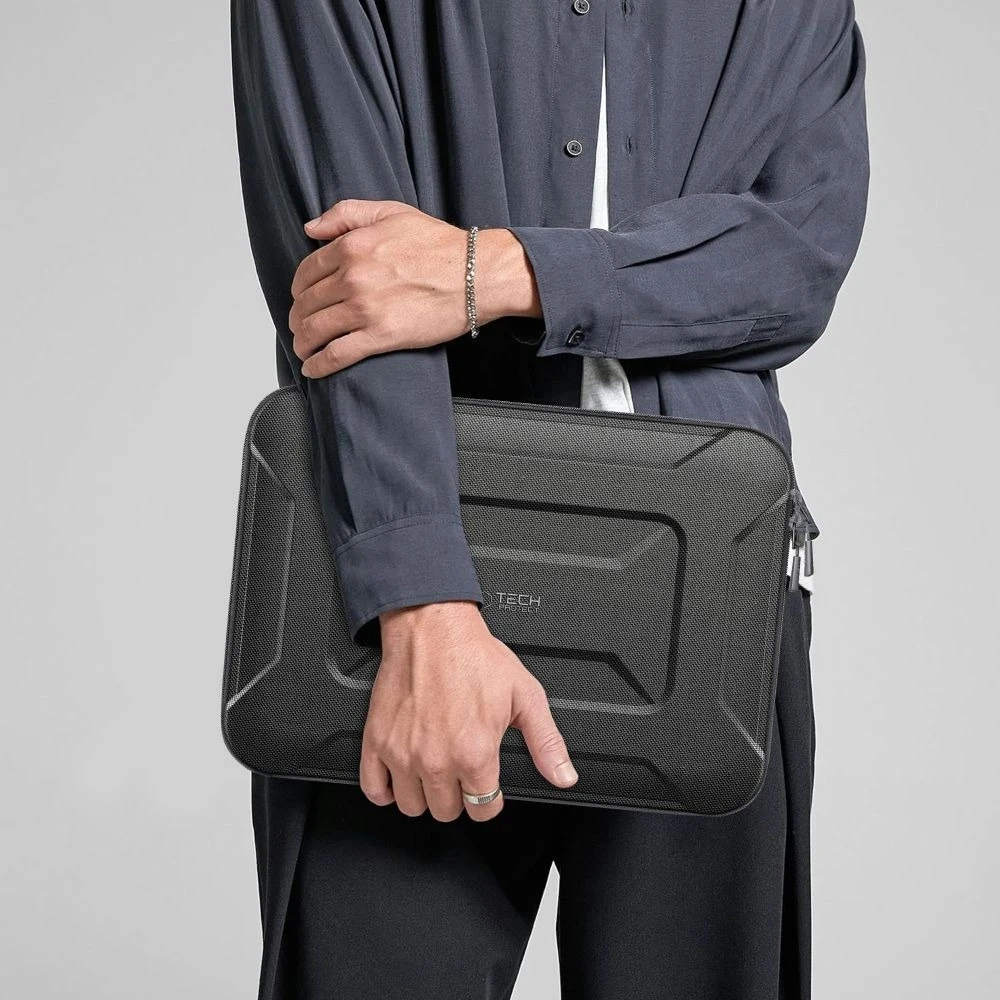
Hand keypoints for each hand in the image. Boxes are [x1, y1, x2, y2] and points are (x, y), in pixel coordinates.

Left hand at [291, 199, 538, 376]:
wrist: (475, 275)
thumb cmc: (439, 245)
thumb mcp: (392, 212)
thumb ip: (347, 214)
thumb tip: (311, 228)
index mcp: (352, 247)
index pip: (307, 271)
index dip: (299, 288)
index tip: (301, 297)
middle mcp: (353, 278)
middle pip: (307, 303)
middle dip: (297, 317)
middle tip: (299, 325)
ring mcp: (365, 309)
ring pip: (315, 330)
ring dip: (303, 342)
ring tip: (304, 348)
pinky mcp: (380, 337)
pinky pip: (337, 354)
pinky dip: (319, 364)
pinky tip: (313, 368)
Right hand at [359, 600, 578, 821]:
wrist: (432, 627)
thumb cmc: (474, 655)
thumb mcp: (525, 695)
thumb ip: (546, 742)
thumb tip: (563, 776)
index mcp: (475, 753)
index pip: (483, 808)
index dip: (489, 798)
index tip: (486, 784)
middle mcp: (437, 761)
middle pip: (448, 812)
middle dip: (459, 797)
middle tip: (461, 772)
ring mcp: (402, 754)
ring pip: (413, 807)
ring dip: (425, 796)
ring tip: (434, 774)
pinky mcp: (376, 742)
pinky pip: (373, 789)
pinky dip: (385, 792)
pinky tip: (399, 780)